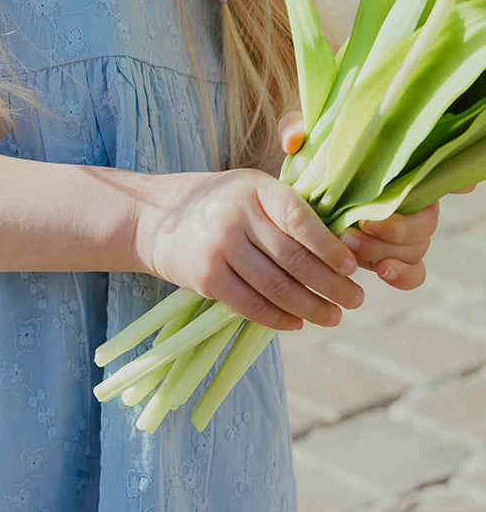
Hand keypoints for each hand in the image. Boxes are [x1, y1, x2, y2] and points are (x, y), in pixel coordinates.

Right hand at [132, 167, 363, 333]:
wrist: (155, 217)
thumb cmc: (218, 202)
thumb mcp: (249, 189)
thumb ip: (286, 209)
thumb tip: (341, 245)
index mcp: (254, 188)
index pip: (300, 219)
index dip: (329, 246)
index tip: (352, 266)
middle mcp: (236, 214)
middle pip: (294, 259)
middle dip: (331, 285)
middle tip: (356, 300)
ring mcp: (219, 247)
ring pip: (277, 287)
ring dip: (311, 307)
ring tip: (333, 317)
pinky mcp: (207, 277)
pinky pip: (252, 305)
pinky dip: (279, 318)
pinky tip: (297, 323)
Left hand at [277, 112, 459, 290]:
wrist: (298, 193)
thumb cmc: (309, 158)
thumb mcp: (302, 138)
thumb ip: (296, 128)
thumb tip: (294, 139)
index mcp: (398, 170)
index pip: (433, 174)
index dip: (454, 184)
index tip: (443, 190)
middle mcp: (409, 202)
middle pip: (425, 222)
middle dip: (392, 229)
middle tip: (352, 227)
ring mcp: (403, 233)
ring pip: (416, 249)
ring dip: (384, 251)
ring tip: (348, 245)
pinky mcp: (392, 257)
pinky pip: (413, 273)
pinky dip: (403, 276)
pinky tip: (382, 273)